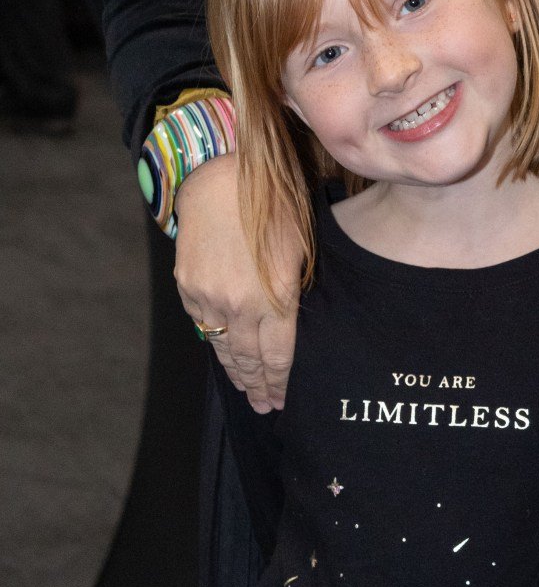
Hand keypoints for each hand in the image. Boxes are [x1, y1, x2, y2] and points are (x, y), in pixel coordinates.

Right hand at [174, 153, 301, 411]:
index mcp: (275, 297)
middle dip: (258, 387)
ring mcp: (209, 298)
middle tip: (263, 407)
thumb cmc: (274, 205)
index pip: (279, 356)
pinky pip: (203, 325)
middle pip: (249, 360)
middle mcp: (240, 305)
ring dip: (235, 372)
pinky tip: (223, 353)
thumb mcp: (302, 247)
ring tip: (246, 390)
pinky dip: (214, 342)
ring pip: (222, 347)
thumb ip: (297, 292)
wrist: (220, 179)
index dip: (281, 383)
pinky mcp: (188, 287)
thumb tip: (295, 324)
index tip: (283, 401)